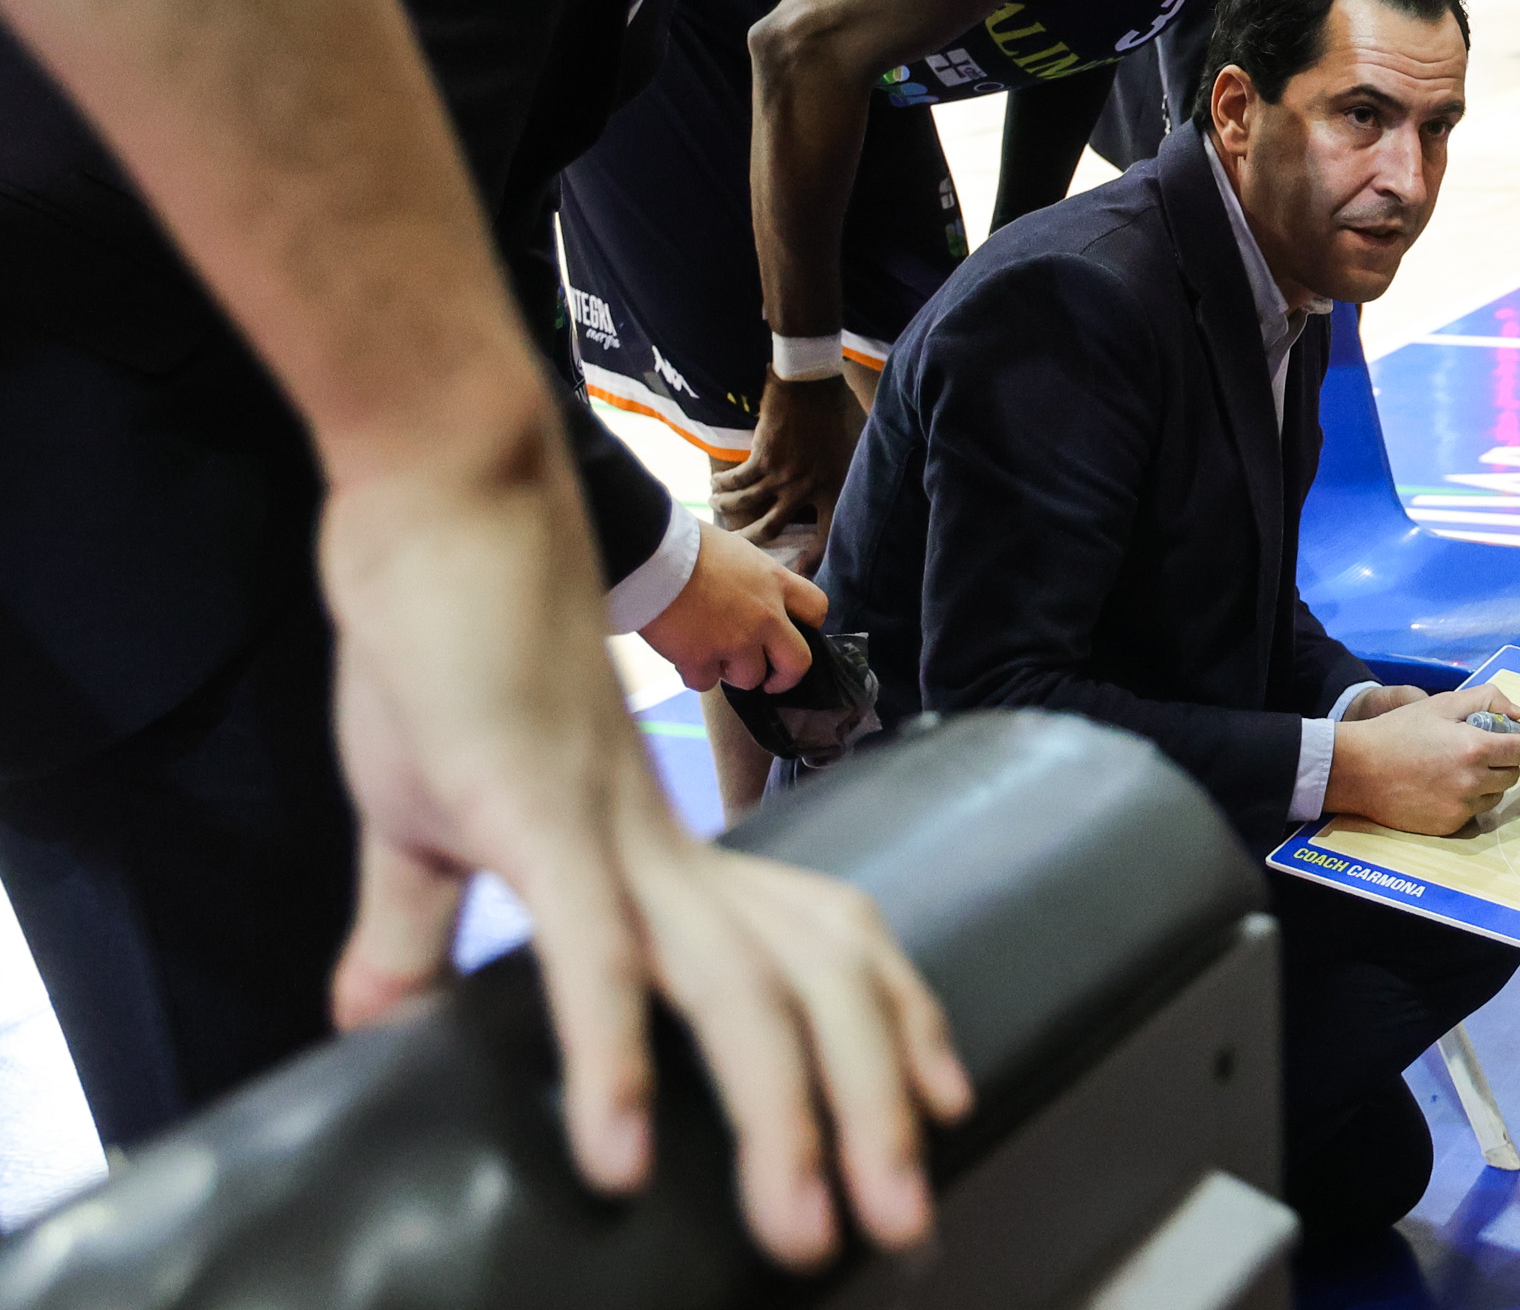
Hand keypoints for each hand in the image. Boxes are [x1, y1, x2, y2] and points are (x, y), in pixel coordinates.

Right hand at [317, 454, 970, 1269]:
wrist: (441, 503)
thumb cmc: (445, 649)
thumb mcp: (430, 817)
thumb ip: (418, 934)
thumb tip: (372, 1023)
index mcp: (666, 850)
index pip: (820, 942)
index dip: (894, 1023)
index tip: (937, 1113)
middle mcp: (669, 847)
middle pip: (814, 988)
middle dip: (869, 1112)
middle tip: (904, 1225)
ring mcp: (610, 831)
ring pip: (738, 989)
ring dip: (779, 1114)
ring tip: (801, 1225)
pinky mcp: (527, 812)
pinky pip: (588, 951)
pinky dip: (612, 1052)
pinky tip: (621, 1151)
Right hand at [642, 520, 821, 692]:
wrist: (650, 554)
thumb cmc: (689, 545)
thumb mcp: (739, 552)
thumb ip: (757, 580)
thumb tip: (757, 596)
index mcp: (775, 583)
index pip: (818, 609)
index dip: (809, 627)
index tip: (793, 635)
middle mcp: (764, 616)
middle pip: (798, 662)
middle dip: (784, 677)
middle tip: (770, 681)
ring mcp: (735, 641)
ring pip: (749, 678)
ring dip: (731, 671)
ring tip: (711, 652)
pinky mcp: (701, 659)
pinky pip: (706, 683)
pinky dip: (695, 673)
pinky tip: (683, 655)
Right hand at [710, 373, 866, 572]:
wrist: (812, 382)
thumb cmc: (840, 412)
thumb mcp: (857, 449)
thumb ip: (850, 476)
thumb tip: (855, 494)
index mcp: (836, 490)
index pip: (827, 538)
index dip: (812, 562)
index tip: (797, 570)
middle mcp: (808, 489)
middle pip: (772, 530)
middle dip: (751, 544)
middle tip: (739, 552)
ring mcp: (782, 475)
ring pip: (745, 508)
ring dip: (727, 512)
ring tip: (718, 510)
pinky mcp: (761, 458)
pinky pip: (736, 483)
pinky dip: (722, 486)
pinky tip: (715, 487)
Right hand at [1326, 682, 1519, 834]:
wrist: (1358, 770)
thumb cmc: (1398, 731)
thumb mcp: (1441, 703)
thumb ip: (1485, 699)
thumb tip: (1518, 713)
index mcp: (1475, 748)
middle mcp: (1473, 782)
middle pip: (1513, 775)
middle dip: (1505, 762)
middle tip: (1483, 751)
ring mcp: (1460, 808)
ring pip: (1494, 797)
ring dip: (1488, 784)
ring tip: (1459, 770)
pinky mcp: (1448, 826)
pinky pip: (1472, 813)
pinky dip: (1466, 801)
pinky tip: (1443, 787)